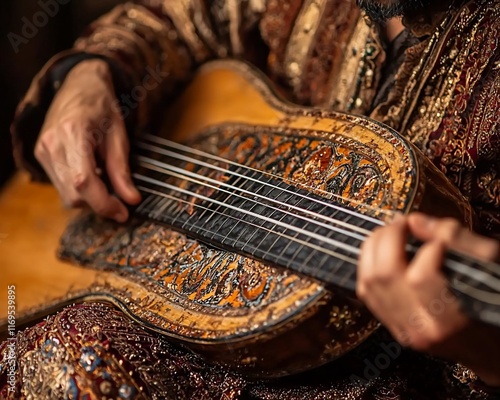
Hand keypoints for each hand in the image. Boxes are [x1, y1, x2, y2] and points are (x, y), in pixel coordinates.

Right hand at [34, 59, 140, 221]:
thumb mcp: (119, 136)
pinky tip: (92, 173)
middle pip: (73, 195)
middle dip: (99, 204)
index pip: (84, 182)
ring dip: (90, 198)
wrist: (79, 86)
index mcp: (73, 134)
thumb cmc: (102, 107)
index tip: (122, 212)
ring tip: (106, 179)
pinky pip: (61, 186)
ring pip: (66, 195)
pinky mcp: (41, 156)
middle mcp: (52, 145)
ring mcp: (43, 151)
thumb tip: (131, 199)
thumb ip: (123, 170)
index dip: (104, 204)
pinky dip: (80, 189)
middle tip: (121, 201)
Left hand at [357, 213, 499, 385]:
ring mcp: (404, 329)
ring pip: (369, 281)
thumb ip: (458, 239)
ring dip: (373, 248)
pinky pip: (365, 291)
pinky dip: (367, 265)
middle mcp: (421, 329)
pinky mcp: (393, 326)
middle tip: (402, 222)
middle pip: (385, 274)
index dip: (428, 248)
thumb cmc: (495, 298)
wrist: (492, 344)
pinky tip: (380, 252)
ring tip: (390, 232)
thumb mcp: (490, 264)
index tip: (438, 238)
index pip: (421, 277)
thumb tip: (416, 221)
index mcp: (450, 319)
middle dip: (389, 238)